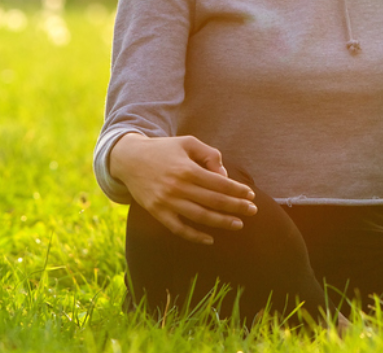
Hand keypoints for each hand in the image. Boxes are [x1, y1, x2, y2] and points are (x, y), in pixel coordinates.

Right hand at [109, 133, 257, 244]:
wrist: (129, 160)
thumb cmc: (164, 149)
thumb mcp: (188, 143)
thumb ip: (209, 155)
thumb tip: (224, 176)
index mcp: (187, 169)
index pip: (219, 184)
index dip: (237, 190)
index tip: (250, 195)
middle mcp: (178, 187)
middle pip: (213, 201)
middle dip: (236, 207)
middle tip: (253, 211)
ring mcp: (166, 202)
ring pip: (199, 216)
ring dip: (221, 222)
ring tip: (238, 224)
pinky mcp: (157, 212)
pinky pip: (178, 228)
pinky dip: (194, 236)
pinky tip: (210, 239)